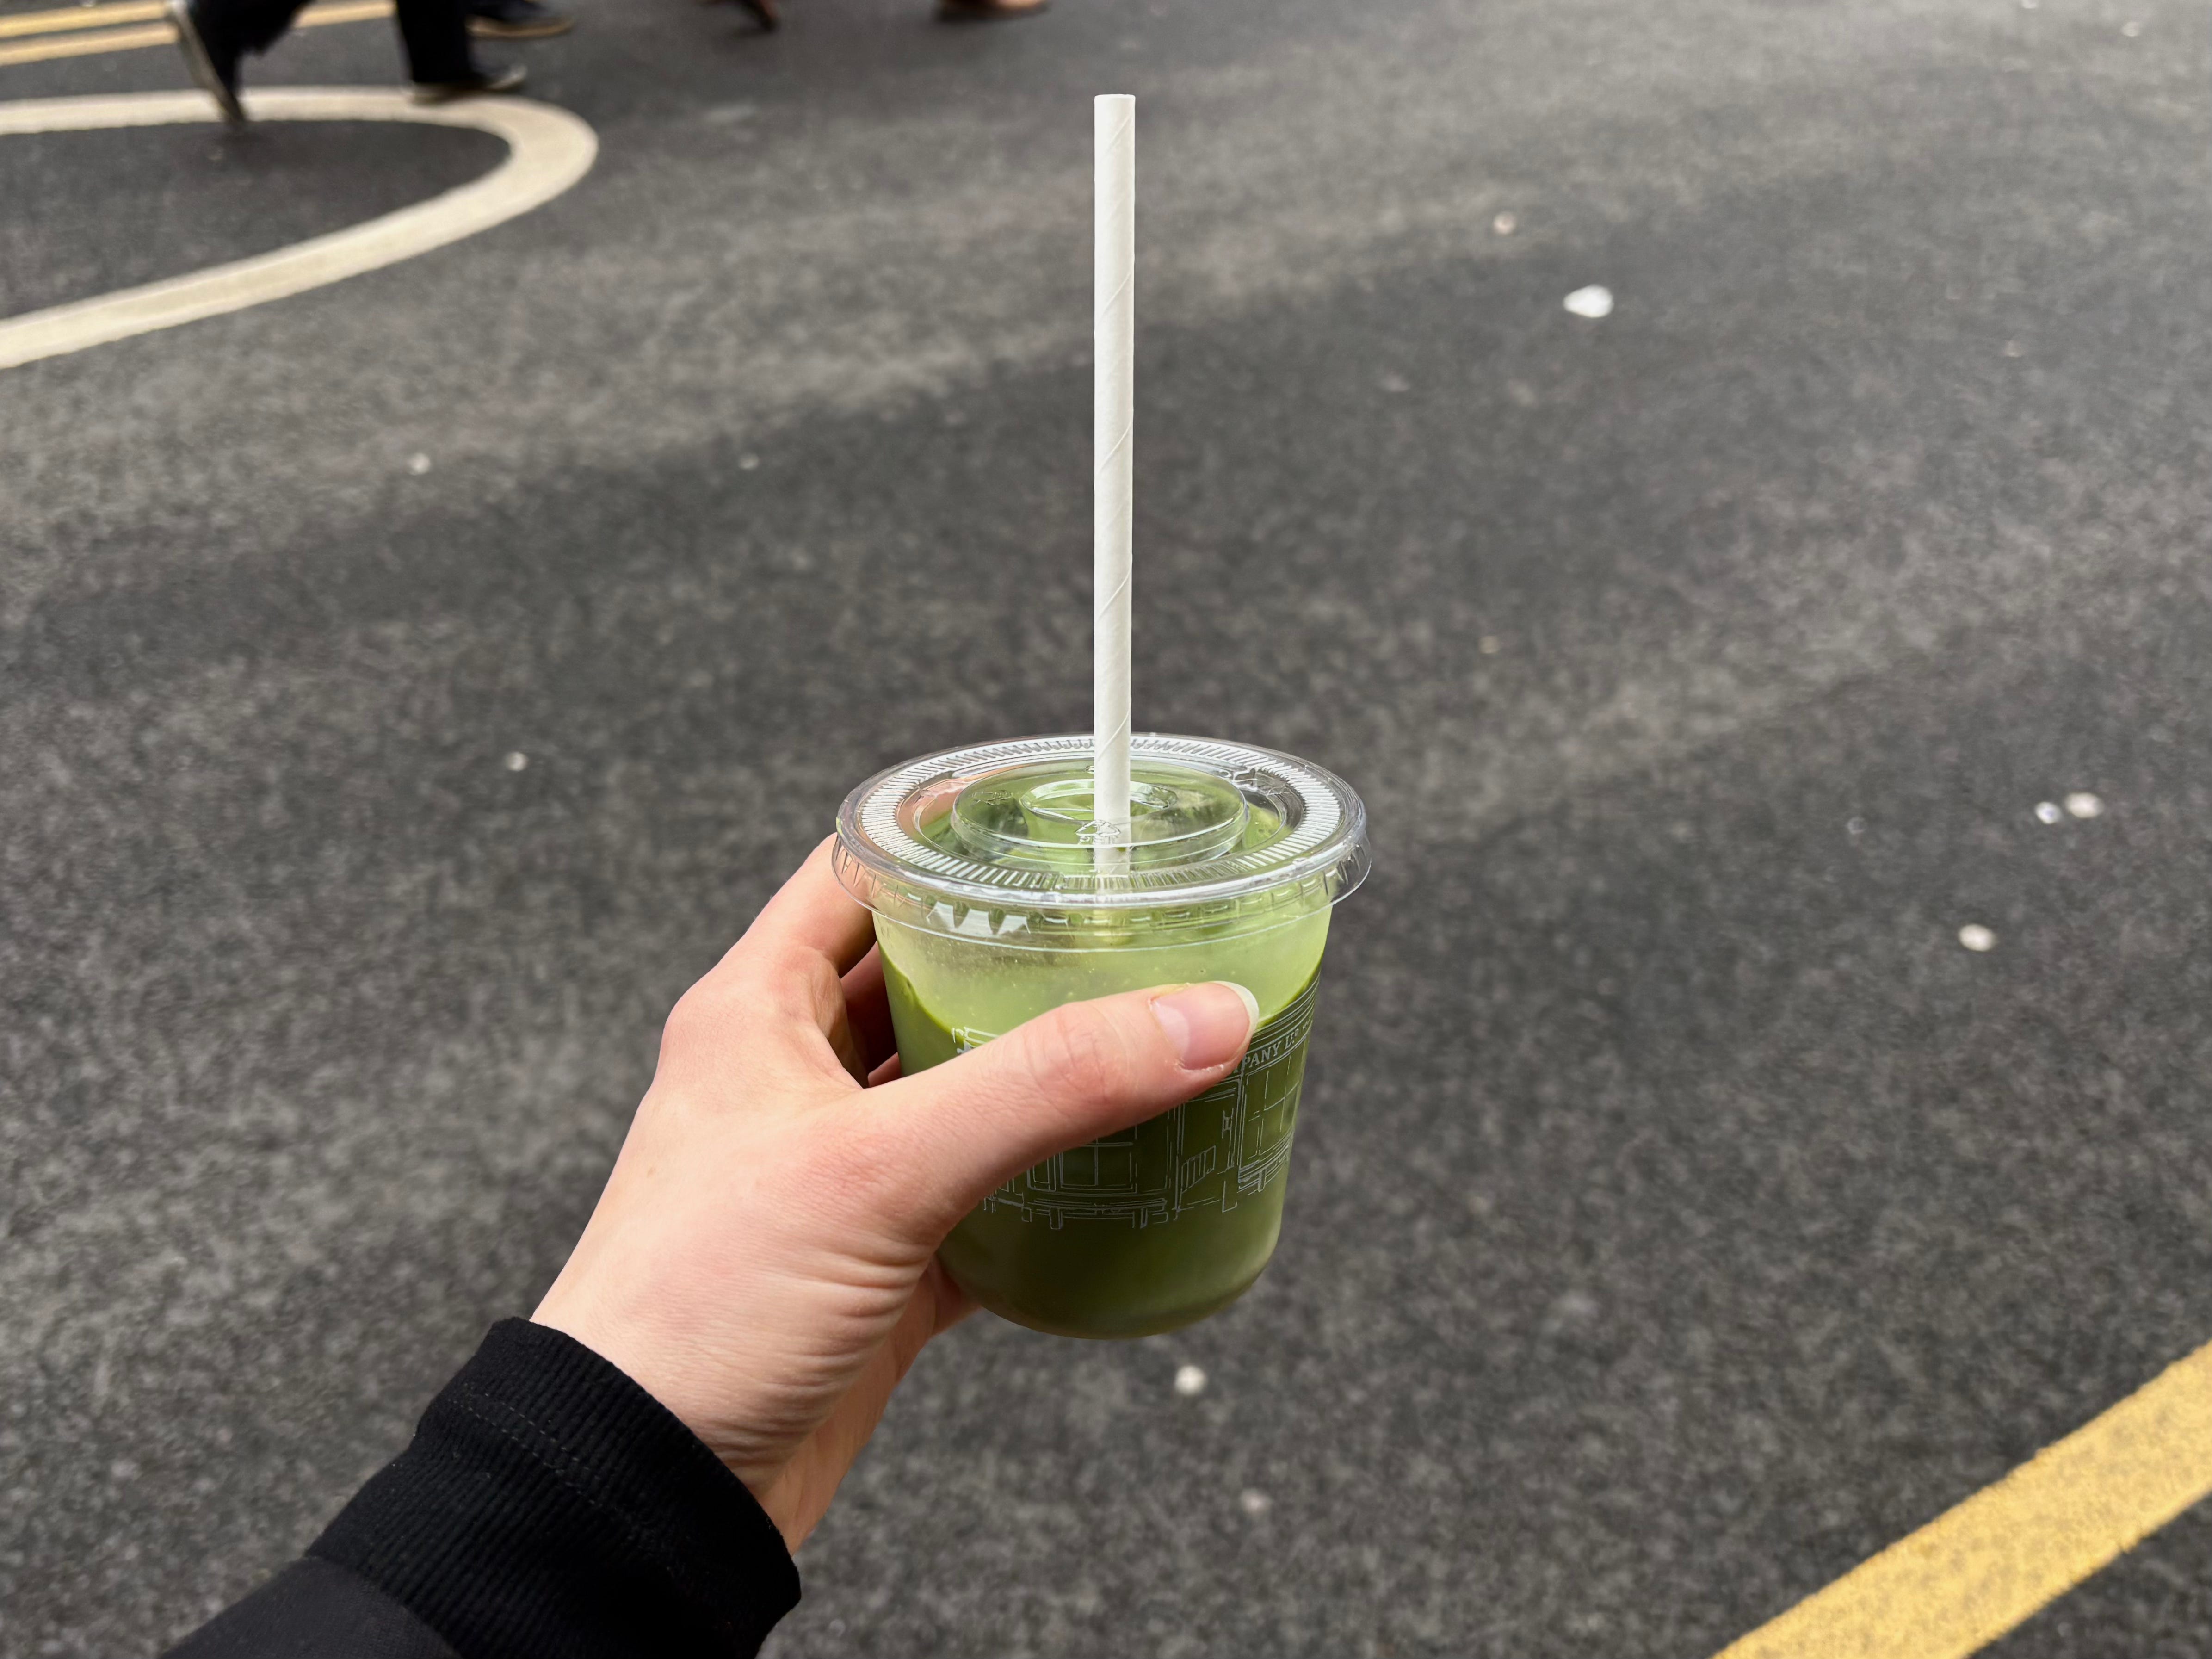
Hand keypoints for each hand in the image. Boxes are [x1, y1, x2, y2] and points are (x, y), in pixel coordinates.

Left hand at [531, 839, 1257, 1549]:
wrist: (645, 1491)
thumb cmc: (699, 1309)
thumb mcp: (878, 1168)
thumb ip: (1044, 1086)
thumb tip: (1197, 1016)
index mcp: (756, 1014)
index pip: (857, 877)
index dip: (946, 836)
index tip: (1048, 816)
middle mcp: (792, 1081)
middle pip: (922, 978)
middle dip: (1020, 955)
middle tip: (1128, 932)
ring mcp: (837, 1175)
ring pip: (957, 1090)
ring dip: (1039, 1072)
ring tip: (1143, 1038)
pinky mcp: (876, 1265)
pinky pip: (977, 1199)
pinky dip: (1041, 1188)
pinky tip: (1111, 1178)